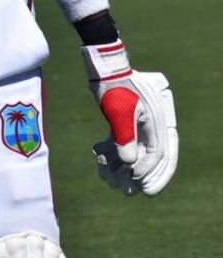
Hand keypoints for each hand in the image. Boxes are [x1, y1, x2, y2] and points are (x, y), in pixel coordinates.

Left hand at [82, 41, 177, 196]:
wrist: (102, 65)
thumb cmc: (113, 85)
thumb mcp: (119, 112)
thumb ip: (125, 138)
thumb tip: (129, 165)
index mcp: (157, 121)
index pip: (159, 153)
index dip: (149, 171)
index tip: (138, 184)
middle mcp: (151, 123)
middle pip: (149, 155)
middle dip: (137, 175)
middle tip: (127, 192)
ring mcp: (137, 120)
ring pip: (132, 150)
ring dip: (120, 166)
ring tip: (107, 179)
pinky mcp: (123, 117)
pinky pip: (121, 140)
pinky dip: (111, 151)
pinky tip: (98, 158)